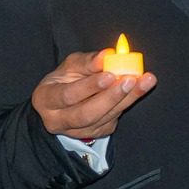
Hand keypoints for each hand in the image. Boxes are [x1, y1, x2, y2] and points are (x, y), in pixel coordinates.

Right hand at [30, 52, 153, 139]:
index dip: (89, 86)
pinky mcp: (95, 133)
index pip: (67, 95)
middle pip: (86, 114)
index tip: (110, 74)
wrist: (65, 101)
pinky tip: (140, 88)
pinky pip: (113, 120)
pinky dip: (128, 102)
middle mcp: (58, 120)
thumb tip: (107, 55)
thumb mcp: (71, 65)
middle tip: (129, 80)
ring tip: (144, 81)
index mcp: (45, 99)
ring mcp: (77, 131)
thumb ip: (88, 61)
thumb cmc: (66, 79)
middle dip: (110, 97)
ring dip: (126, 99)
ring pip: (103, 118)